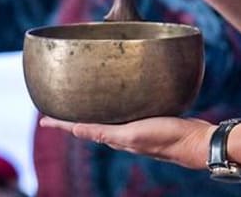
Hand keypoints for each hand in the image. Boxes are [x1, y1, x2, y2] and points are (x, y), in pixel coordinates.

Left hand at [39, 115, 214, 169]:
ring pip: (105, 118)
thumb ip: (106, 133)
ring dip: (90, 111)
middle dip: (72, 117)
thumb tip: (77, 129)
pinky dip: (112, 106)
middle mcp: (121, 134)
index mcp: (114, 138)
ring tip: (79, 101)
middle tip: (56, 107)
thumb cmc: (167, 137)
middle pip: (89, 124)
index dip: (61, 124)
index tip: (42, 119)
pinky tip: (115, 98)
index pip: (80, 129)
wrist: (199, 141)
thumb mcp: (133, 134)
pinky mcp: (147, 119)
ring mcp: (134, 127)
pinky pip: (122, 112)